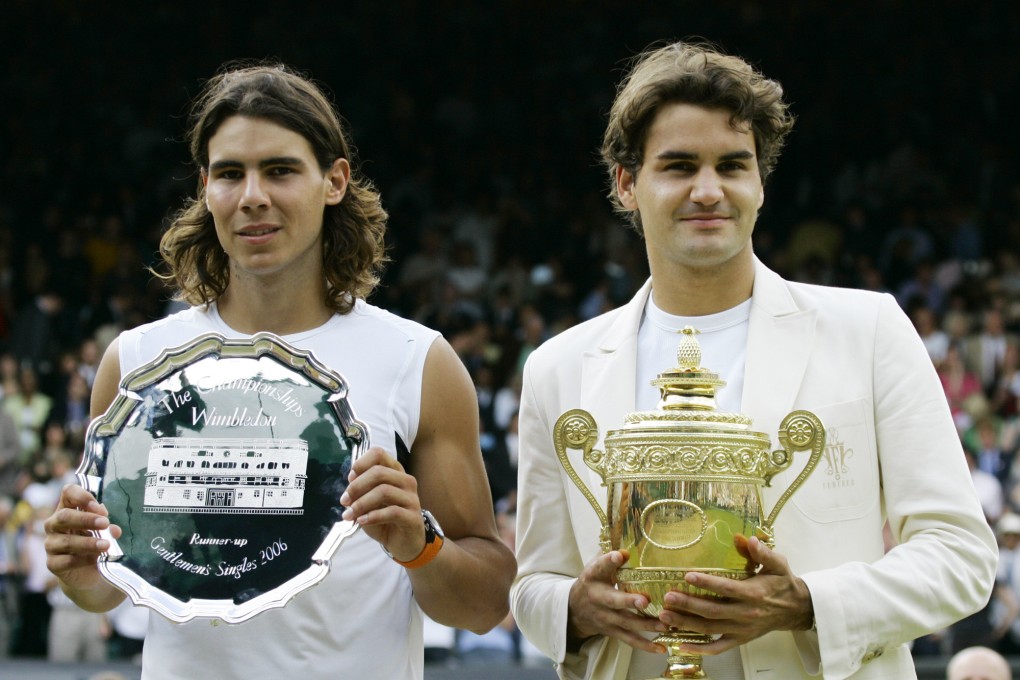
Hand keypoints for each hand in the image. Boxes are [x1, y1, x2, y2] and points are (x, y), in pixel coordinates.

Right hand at [44, 484, 121, 593]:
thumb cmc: (95, 542)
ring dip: (88, 542)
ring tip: (106, 545)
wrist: (88, 572)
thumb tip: (114, 529)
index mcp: (67, 509)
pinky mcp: (52, 563)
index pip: (68, 493)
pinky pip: (66, 560)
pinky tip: (94, 560)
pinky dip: (82, 559)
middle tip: (105, 524)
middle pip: (64, 516)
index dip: (81, 496)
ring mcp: (51, 544)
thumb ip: (107, 526)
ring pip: (67, 541)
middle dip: (86, 519)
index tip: (98, 507)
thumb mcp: (103, 530)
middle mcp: (54, 524)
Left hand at [340, 447, 426, 561]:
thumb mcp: (368, 504)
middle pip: (379, 472)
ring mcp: (412, 498)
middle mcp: (406, 481)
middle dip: (357, 486)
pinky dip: (373, 516)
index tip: (350, 478)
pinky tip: (362, 521)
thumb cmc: (385, 520)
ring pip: (384, 491)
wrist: (404, 543)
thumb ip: (360, 493)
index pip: (379, 454)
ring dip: (361, 503)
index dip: (361, 464)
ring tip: (349, 515)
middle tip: (344, 501)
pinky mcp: (413, 516)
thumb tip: (349, 487)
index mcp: (395, 472)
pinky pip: (392, 511)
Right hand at [567, 550, 666, 654]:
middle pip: (613, 600)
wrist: (574, 610)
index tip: (620, 555)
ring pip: (625, 622)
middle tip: (645, 600)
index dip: (609, 561)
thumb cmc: (592, 583)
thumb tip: (630, 543)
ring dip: (646, 624)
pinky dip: (645, 645)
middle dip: (629, 601)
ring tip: (665, 624)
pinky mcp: (612, 631)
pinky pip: (629, 640)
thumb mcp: (595, 567)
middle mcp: (598, 598)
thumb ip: (610, 556)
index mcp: (593, 577)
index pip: (600, 567)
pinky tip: (661, 648)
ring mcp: (605, 617)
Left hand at [660, 536, 813, 654]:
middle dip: (688, 604)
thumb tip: (749, 539)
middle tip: (668, 597)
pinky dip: (700, 649)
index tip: (688, 576)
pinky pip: (718, 647)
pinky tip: (681, 645)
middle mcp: (746, 613)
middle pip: (713, 611)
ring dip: (686, 624)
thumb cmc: (783, 583)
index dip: (707, 583)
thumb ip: (763, 552)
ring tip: (665, 617)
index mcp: (754, 593)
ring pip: (710, 629)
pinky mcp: (740, 639)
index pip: (727, 588)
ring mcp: (742, 629)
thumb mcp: (778, 564)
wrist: (796, 609)